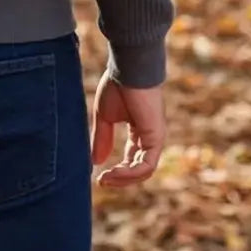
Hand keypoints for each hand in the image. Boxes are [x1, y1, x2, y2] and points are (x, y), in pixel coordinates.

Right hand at [90, 69, 165, 186]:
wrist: (128, 69)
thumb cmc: (117, 86)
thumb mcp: (104, 117)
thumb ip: (102, 139)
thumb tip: (94, 162)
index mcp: (139, 130)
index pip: (132, 158)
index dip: (117, 170)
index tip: (98, 176)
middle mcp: (149, 136)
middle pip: (138, 168)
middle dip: (119, 178)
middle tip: (101, 181)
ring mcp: (155, 138)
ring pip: (143, 171)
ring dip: (123, 179)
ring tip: (105, 179)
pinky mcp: (156, 138)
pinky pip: (146, 165)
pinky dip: (130, 173)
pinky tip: (114, 172)